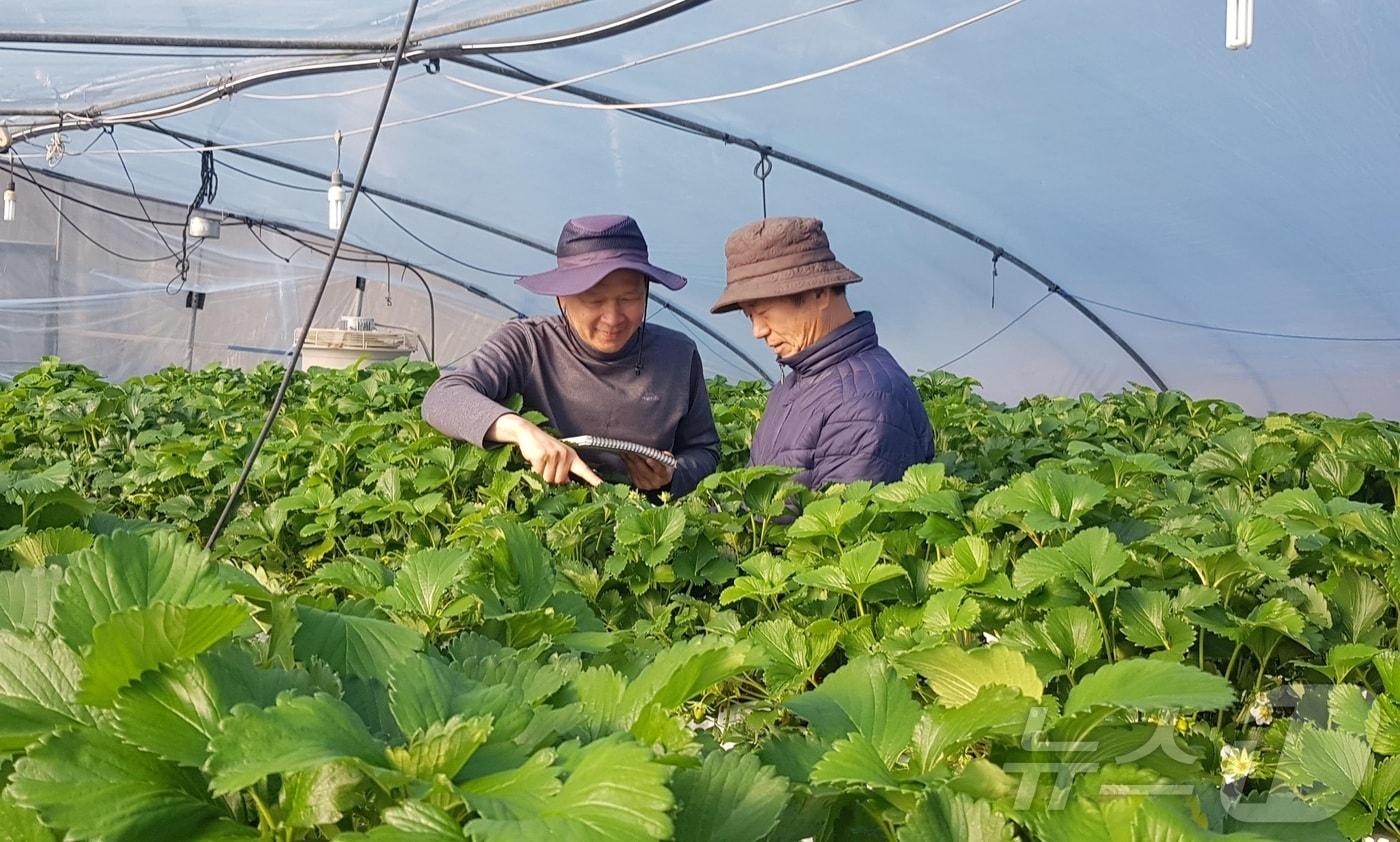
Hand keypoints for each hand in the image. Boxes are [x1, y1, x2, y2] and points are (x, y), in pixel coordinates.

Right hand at [488, 414, 602, 486]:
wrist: (528, 432)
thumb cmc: (543, 446)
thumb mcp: (558, 457)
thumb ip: (563, 470)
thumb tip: (567, 484)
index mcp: (572, 457)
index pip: (585, 471)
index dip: (594, 480)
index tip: (603, 487)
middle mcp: (566, 455)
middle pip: (559, 481)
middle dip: (550, 479)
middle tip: (545, 469)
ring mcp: (555, 455)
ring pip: (548, 480)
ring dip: (541, 476)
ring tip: (539, 464)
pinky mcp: (543, 456)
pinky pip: (538, 474)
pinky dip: (534, 471)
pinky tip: (534, 461)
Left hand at [621, 452, 674, 490]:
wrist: (660, 477)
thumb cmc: (664, 466)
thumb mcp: (668, 461)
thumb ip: (668, 456)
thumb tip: (664, 453)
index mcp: (665, 476)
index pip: (660, 471)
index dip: (654, 465)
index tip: (649, 459)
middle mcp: (656, 483)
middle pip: (644, 471)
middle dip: (637, 460)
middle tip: (631, 450)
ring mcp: (646, 485)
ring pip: (636, 471)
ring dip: (629, 460)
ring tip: (625, 451)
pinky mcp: (638, 484)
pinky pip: (631, 473)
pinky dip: (628, 463)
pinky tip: (625, 456)